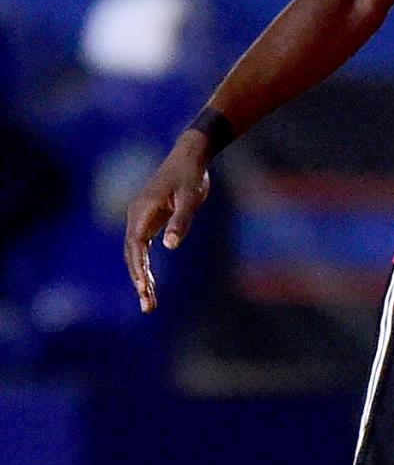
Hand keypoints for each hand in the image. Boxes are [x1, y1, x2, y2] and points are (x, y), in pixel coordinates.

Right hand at [124, 132, 213, 313]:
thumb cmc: (190, 177)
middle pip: (132, 254)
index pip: (135, 245)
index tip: (143, 287)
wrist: (188, 158)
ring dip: (140, 277)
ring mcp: (140, 219)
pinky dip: (144, 266)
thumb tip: (170, 247)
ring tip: (148, 302)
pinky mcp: (148, 221)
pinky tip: (148, 283)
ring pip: (135, 254)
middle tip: (148, 306)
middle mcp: (136, 216)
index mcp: (142, 211)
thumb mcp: (190, 199)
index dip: (138, 267)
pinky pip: (142, 248)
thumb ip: (181, 222)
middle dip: (138, 280)